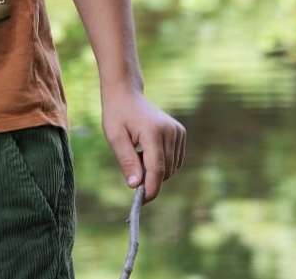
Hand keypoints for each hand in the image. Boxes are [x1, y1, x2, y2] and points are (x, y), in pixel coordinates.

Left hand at [100, 87, 185, 201]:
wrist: (126, 94)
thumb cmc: (117, 114)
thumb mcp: (114, 137)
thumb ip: (126, 161)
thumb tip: (136, 186)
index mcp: (153, 132)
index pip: (157, 169)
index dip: (150, 189)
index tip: (141, 202)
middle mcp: (171, 131)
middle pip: (165, 171)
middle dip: (149, 177)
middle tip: (131, 167)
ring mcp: (178, 131)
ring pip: (171, 168)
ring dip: (155, 169)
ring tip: (138, 153)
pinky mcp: (181, 133)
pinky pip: (175, 160)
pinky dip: (162, 163)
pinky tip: (147, 150)